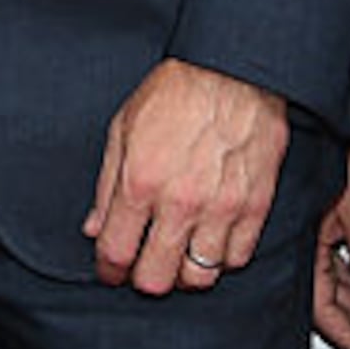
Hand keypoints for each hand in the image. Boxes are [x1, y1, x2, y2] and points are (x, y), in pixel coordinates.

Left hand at [83, 59, 290, 294]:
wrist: (233, 69)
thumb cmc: (178, 91)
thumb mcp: (122, 129)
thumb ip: (106, 186)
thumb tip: (94, 227)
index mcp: (140, 182)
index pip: (116, 253)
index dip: (108, 270)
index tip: (111, 269)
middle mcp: (180, 202)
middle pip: (156, 279)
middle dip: (143, 279)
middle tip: (143, 266)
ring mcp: (221, 208)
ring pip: (200, 277)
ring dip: (184, 273)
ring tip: (178, 256)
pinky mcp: (255, 206)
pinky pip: (238, 258)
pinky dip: (222, 258)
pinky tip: (210, 241)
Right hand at [312, 146, 349, 348]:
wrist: (347, 116)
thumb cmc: (346, 148)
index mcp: (303, 240)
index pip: (321, 304)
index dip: (345, 334)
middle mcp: (304, 239)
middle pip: (325, 298)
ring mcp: (315, 231)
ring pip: (334, 281)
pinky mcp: (326, 219)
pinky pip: (338, 261)